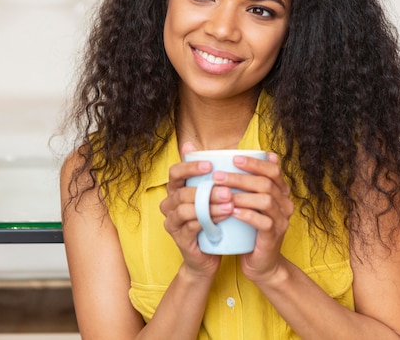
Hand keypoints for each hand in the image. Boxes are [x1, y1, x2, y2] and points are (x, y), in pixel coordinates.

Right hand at [159, 142, 231, 277]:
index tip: (211, 165)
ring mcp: (172, 222)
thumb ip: (207, 173)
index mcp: (175, 190)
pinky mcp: (180, 239)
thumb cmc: (210, 219)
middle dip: (207, 190)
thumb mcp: (209, 195)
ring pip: (187, 209)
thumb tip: (197, 144)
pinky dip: (209, 220)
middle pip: (182, 192)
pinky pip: (192, 226)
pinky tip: (225, 216)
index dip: (190, 167)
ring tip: (230, 204)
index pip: (174, 173)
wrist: (208, 256)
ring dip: (210, 205)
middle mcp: (169, 205)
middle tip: (228, 190)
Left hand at [213, 153, 293, 282]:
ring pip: (265, 200)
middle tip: (218, 176)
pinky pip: (263, 222)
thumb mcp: (250, 203)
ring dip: (241, 195)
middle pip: (266, 183)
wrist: (261, 263)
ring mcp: (282, 220)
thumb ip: (246, 184)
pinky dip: (247, 215)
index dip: (254, 163)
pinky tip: (232, 212)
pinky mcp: (274, 236)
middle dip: (240, 178)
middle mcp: (285, 204)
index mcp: (281, 192)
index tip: (233, 158)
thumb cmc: (251, 229)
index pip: (273, 170)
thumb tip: (232, 156)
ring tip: (221, 193)